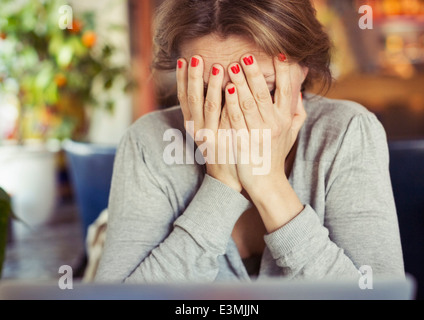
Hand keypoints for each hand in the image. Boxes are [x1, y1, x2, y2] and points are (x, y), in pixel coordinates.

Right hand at [176, 56, 241, 191]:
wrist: (227, 178)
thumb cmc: (220, 151)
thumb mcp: (208, 131)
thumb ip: (207, 112)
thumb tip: (211, 87)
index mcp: (192, 125)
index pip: (184, 98)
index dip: (181, 79)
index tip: (182, 60)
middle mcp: (198, 129)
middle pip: (193, 99)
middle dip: (194, 77)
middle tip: (197, 57)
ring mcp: (211, 136)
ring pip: (209, 107)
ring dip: (212, 86)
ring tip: (217, 67)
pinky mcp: (224, 141)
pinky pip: (225, 118)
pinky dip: (228, 103)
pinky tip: (232, 88)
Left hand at [225, 54, 306, 197]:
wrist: (265, 181)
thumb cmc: (276, 153)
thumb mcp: (291, 133)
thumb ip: (297, 112)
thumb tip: (299, 91)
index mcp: (285, 119)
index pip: (286, 90)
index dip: (283, 71)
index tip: (278, 54)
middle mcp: (274, 125)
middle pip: (263, 95)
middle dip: (255, 73)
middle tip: (246, 56)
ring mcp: (258, 134)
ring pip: (248, 104)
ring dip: (240, 84)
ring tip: (231, 67)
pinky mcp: (243, 142)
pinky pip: (236, 119)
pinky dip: (231, 103)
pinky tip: (226, 90)